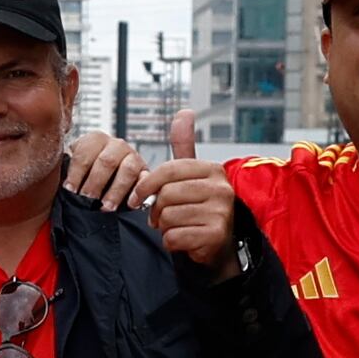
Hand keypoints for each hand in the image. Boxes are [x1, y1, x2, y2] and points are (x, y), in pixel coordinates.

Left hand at [63, 129, 149, 209]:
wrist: (107, 181)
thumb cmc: (85, 176)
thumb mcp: (74, 168)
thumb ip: (65, 168)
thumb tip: (56, 179)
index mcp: (95, 140)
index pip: (84, 153)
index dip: (76, 173)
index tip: (70, 190)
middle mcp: (116, 144)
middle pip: (107, 161)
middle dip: (95, 183)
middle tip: (87, 200)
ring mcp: (132, 156)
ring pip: (127, 170)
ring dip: (115, 191)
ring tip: (105, 207)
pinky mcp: (145, 171)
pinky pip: (145, 180)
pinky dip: (139, 192)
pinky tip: (130, 204)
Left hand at [142, 114, 243, 275]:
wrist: (217, 245)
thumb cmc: (199, 207)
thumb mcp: (191, 175)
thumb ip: (184, 146)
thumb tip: (184, 112)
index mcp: (213, 169)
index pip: (169, 170)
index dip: (147, 184)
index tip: (137, 196)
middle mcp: (221, 188)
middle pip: (166, 194)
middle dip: (156, 210)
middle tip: (161, 217)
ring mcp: (221, 211)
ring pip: (168, 216)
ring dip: (164, 226)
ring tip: (175, 226)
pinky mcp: (216, 234)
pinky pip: (174, 236)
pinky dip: (170, 242)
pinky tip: (182, 239)